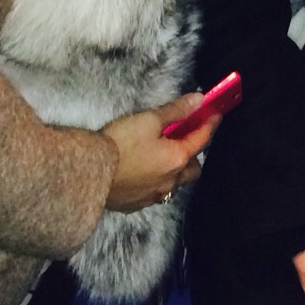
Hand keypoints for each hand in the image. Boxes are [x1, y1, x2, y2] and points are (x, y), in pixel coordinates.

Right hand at [99, 93, 217, 212]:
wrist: (90, 174)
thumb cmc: (121, 143)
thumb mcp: (148, 120)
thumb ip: (175, 111)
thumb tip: (199, 100)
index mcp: (177, 158)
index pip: (201, 139)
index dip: (209, 125)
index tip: (215, 115)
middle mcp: (170, 181)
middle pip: (193, 170)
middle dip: (193, 155)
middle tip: (185, 141)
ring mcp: (153, 196)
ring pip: (174, 184)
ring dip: (175, 172)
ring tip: (163, 158)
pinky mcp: (136, 205)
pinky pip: (154, 194)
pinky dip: (156, 182)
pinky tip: (144, 175)